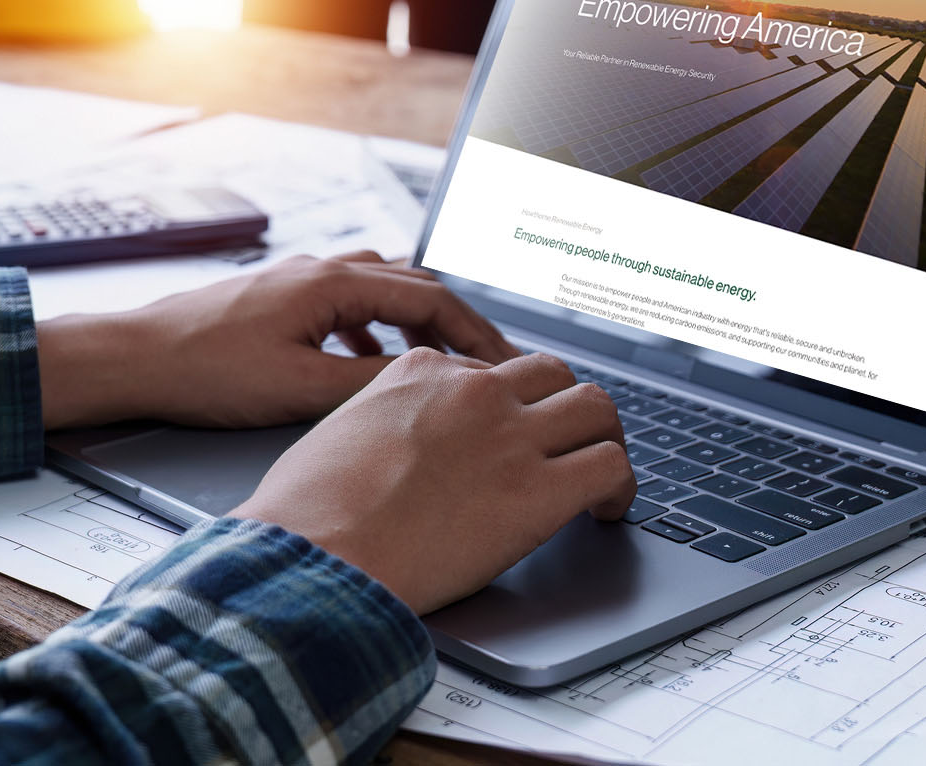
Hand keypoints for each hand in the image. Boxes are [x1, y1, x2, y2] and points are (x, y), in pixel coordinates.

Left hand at [36, 252, 515, 429]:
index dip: (476, 332)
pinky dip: (372, 332)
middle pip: (411, 286)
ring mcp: (298, 283)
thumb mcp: (299, 389)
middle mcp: (320, 271)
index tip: (504, 361)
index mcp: (332, 283)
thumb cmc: (204, 370)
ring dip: (415, 324)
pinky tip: (366, 367)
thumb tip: (424, 389)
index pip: (429, 298)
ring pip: (379, 291)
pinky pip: (346, 306)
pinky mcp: (277, 302)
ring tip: (439, 363)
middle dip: (456, 322)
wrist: (136, 360)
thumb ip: (367, 386)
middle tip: (488, 360)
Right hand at [234, 349, 635, 612]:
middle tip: (565, 442)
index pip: (487, 371)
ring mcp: (511, 436)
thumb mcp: (335, 433)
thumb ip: (377, 421)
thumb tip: (386, 446)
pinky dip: (621, 486)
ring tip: (600, 471)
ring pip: (594, 406)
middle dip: (562, 407)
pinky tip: (608, 511)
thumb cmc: (305, 513)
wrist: (315, 554)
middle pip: (550, 374)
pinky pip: (610, 466)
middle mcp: (473, 391)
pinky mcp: (539, 490)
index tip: (507, 434)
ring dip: (602, 437)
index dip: (504, 407)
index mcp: (420, 372)